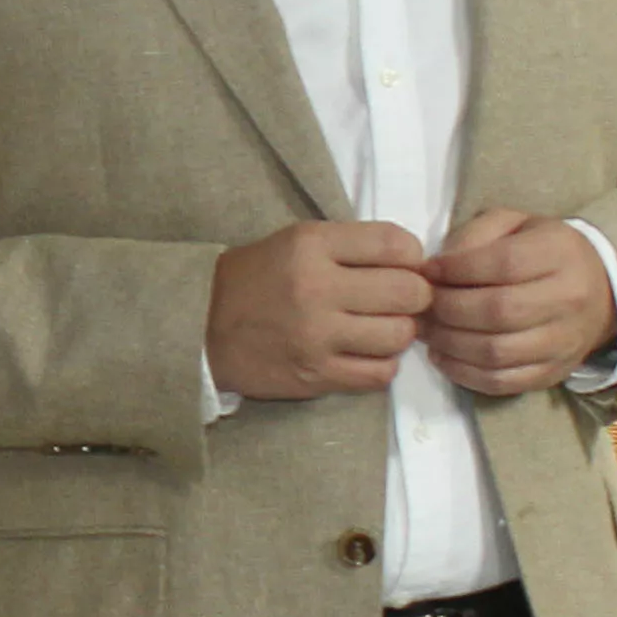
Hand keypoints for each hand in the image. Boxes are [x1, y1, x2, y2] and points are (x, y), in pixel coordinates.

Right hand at [205, 219, 435, 402]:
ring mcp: (317, 336)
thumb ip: (352, 246)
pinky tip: (366, 353)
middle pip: (408, 292)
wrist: (201, 327)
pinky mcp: (315, 375)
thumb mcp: (296, 241)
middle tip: (401, 300)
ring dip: (399, 332)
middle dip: (415, 295)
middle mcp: (316, 288)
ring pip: (399, 335)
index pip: (396, 244)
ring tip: (380, 328)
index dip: (412, 256)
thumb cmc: (256, 278)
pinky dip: (383, 364)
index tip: (403, 266)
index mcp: (311, 245)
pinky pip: (379, 373)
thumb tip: (415, 264)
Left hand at [421, 211, 616, 400]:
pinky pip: (503, 382)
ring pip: (497, 351)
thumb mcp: (515, 224)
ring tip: (427, 330)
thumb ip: (477, 234)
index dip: (458, 269)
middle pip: (498, 310)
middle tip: (422, 304)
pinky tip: (442, 357)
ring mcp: (564, 342)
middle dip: (448, 308)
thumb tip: (438, 268)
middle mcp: (569, 299)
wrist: (600, 293)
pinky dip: (464, 374)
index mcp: (560, 253)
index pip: (504, 263)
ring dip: (449, 343)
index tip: (429, 271)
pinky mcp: (553, 373)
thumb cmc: (544, 252)